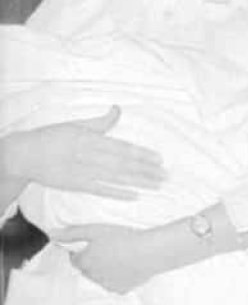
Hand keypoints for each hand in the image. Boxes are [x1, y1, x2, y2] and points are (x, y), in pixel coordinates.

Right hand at [11, 109, 164, 198]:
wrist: (25, 155)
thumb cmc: (52, 137)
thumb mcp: (76, 125)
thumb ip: (100, 122)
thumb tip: (118, 109)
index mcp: (89, 138)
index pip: (121, 147)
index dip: (141, 154)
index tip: (158, 158)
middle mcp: (88, 155)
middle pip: (122, 164)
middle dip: (145, 170)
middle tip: (165, 175)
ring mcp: (82, 172)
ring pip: (115, 177)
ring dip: (137, 181)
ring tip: (156, 185)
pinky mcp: (75, 185)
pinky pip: (100, 190)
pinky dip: (117, 193)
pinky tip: (134, 195)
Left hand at [53, 221, 167, 293]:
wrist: (150, 252)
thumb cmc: (123, 238)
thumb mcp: (95, 230)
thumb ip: (72, 233)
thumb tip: (51, 235)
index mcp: (85, 262)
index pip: (75, 260)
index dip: (82, 251)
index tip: (92, 244)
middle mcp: (93, 277)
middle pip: (87, 269)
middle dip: (93, 261)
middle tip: (108, 248)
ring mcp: (107, 285)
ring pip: (100, 278)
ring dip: (104, 270)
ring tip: (119, 256)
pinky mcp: (122, 290)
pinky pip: (114, 284)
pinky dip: (118, 277)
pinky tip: (127, 266)